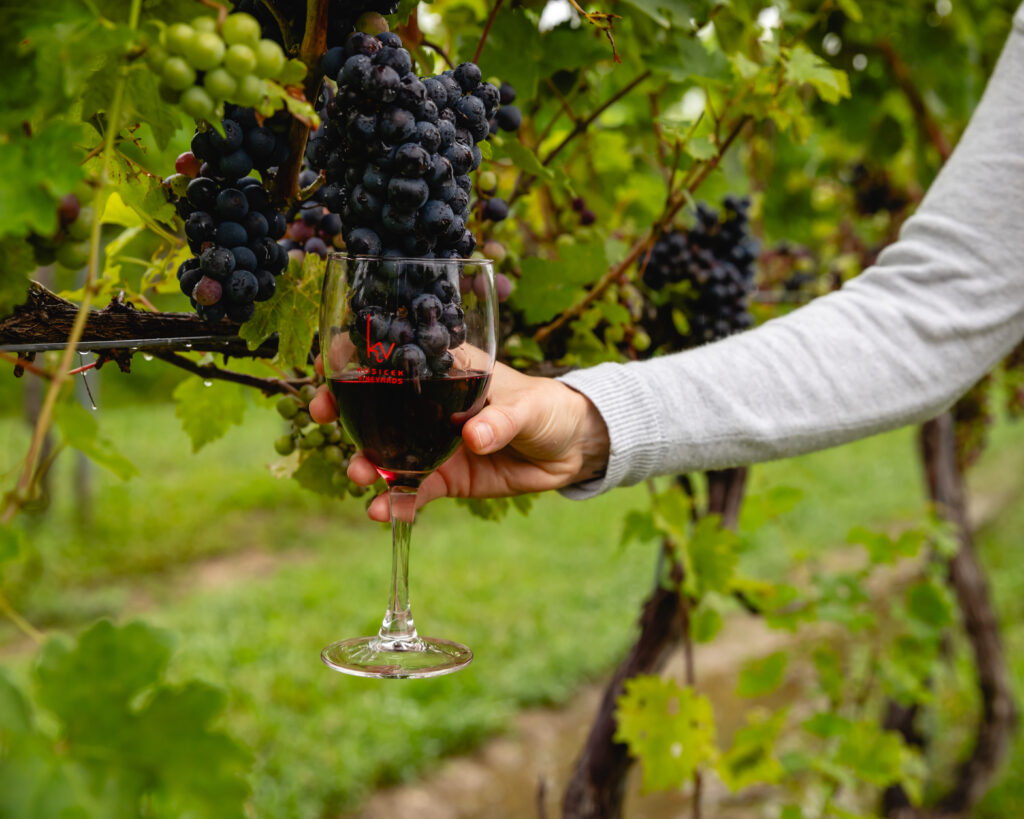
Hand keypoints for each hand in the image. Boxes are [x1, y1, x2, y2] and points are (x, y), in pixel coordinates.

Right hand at [309, 357, 609, 520]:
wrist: (573, 449)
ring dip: (368, 464)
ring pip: (389, 453)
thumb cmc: (548, 408)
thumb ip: (500, 422)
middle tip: (325, 421)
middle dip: (346, 415)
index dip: (355, 363)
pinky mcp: (446, 478)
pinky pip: (414, 491)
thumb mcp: (528, 408)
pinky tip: (383, 512)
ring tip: (360, 476)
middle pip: (376, 408)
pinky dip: (397, 502)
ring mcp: (434, 444)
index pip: (393, 360)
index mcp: (446, 370)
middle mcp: (430, 406)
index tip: (329, 370)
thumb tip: (473, 437)